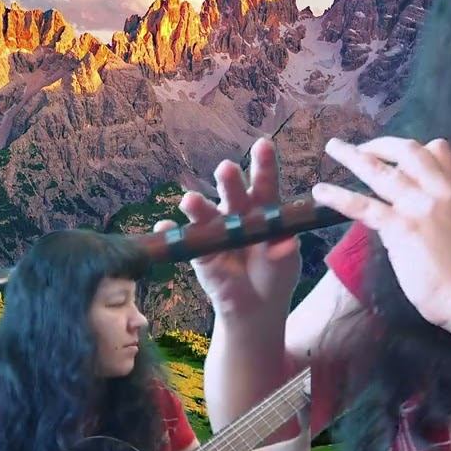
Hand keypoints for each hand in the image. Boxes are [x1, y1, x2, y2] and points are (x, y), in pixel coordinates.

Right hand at [154, 138, 301, 316]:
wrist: (257, 306)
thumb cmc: (276, 275)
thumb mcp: (285, 265)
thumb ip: (284, 253)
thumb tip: (286, 244)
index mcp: (265, 210)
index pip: (265, 184)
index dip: (264, 165)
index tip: (264, 145)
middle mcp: (238, 214)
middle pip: (233, 193)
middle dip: (230, 181)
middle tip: (227, 169)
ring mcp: (216, 230)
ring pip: (205, 213)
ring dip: (197, 205)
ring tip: (190, 201)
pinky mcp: (199, 251)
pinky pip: (183, 240)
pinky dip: (172, 233)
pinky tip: (164, 227)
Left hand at [310, 136, 450, 328]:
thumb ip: (448, 207)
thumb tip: (429, 202)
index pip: (439, 149)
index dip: (418, 148)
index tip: (400, 155)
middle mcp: (436, 191)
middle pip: (407, 151)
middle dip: (382, 144)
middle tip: (363, 148)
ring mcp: (416, 207)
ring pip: (380, 171)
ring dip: (353, 157)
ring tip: (333, 148)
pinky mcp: (398, 228)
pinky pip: (363, 206)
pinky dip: (338, 196)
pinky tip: (320, 192)